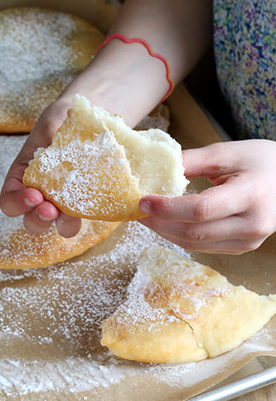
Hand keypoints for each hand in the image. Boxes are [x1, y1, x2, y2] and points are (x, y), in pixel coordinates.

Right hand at [0, 97, 81, 237]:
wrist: (95, 113)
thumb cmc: (68, 117)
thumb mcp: (52, 124)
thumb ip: (49, 139)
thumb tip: (54, 148)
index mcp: (24, 176)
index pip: (9, 201)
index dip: (16, 203)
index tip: (33, 195)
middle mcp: (42, 193)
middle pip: (31, 220)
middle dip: (38, 220)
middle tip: (50, 209)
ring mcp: (66, 200)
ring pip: (59, 226)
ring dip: (64, 225)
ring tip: (73, 215)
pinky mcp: (90, 201)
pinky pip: (88, 217)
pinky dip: (92, 215)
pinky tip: (98, 202)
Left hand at [138, 140, 275, 253]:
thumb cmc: (262, 162)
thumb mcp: (228, 152)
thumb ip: (191, 160)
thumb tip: (154, 167)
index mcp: (252, 193)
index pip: (202, 209)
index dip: (167, 208)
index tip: (143, 201)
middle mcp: (254, 223)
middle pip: (195, 232)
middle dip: (159, 223)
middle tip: (137, 211)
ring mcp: (250, 240)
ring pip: (195, 244)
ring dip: (165, 232)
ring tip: (146, 217)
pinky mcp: (243, 247)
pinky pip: (203, 247)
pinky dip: (178, 236)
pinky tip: (165, 223)